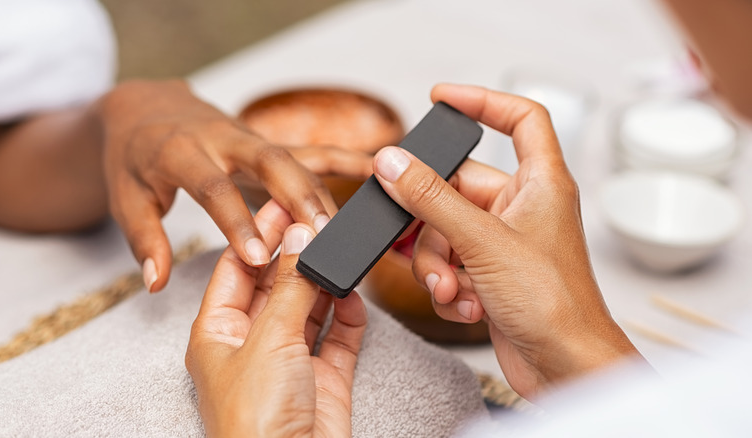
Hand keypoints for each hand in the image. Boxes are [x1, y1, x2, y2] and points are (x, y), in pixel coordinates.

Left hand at [98, 80, 371, 291]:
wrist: (146, 107)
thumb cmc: (134, 157)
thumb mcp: (126, 198)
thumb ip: (145, 239)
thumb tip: (156, 281)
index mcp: (180, 152)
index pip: (213, 188)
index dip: (235, 221)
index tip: (256, 257)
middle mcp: (221, 140)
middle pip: (268, 162)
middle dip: (298, 197)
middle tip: (321, 234)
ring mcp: (249, 138)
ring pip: (294, 159)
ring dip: (322, 192)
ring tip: (346, 229)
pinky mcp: (267, 142)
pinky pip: (309, 149)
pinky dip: (342, 158)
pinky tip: (373, 169)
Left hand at [185, 199, 366, 437]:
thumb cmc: (256, 422)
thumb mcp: (269, 340)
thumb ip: (292, 286)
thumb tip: (302, 236)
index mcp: (218, 333)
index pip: (237, 269)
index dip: (259, 235)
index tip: (284, 203)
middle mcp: (253, 344)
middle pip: (276, 284)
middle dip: (298, 254)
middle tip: (322, 218)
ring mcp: (290, 361)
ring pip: (310, 306)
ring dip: (326, 281)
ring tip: (341, 249)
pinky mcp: (324, 378)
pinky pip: (338, 335)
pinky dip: (348, 314)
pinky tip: (353, 295)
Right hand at [372, 84, 640, 398]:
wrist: (564, 369)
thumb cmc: (555, 305)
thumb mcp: (482, 241)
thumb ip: (432, 199)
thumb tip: (394, 163)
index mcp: (540, 183)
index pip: (520, 119)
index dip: (482, 101)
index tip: (442, 97)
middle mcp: (521, 208)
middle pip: (456, 188)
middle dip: (433, 224)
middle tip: (424, 241)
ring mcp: (504, 243)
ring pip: (445, 232)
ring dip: (438, 264)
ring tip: (454, 289)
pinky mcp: (490, 275)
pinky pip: (450, 264)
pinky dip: (449, 286)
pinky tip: (467, 305)